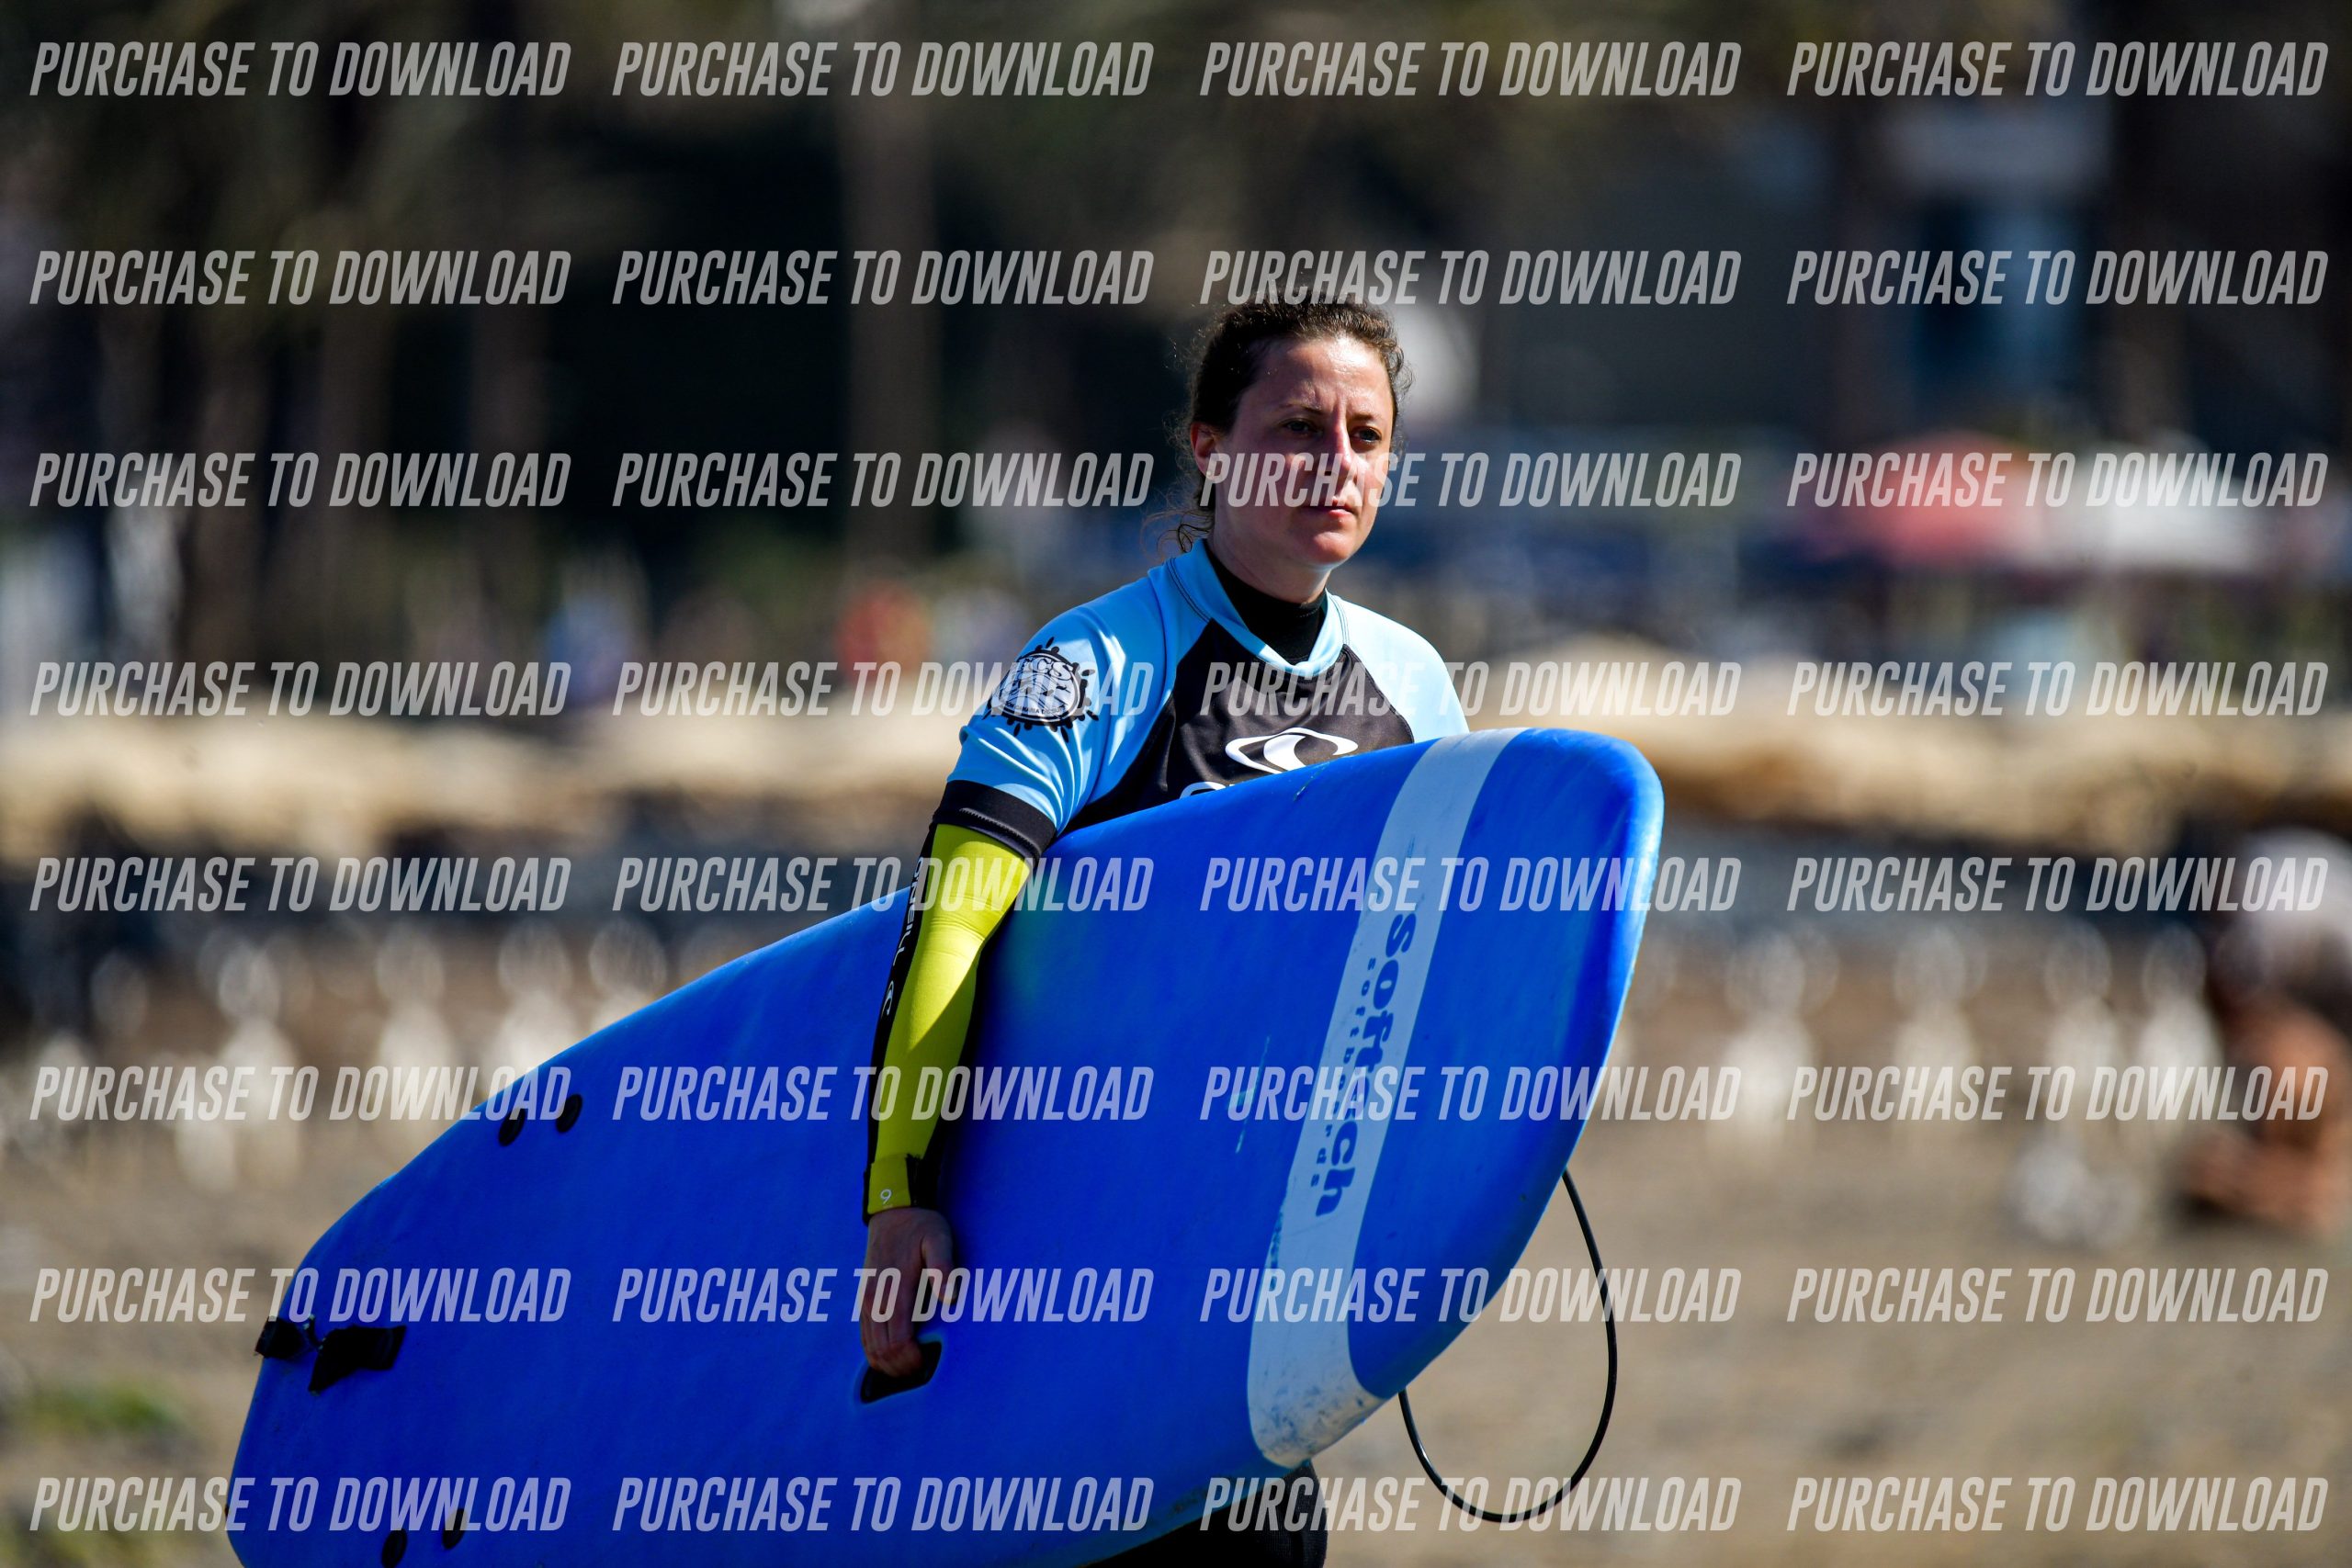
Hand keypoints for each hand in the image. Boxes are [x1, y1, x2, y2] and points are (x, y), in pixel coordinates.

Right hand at [860, 1205, 953, 1376]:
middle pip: (881, 1351)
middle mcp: (875, 1298)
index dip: (912, 1360)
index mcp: (895, 1289)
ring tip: (909, 1368)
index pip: (897, 1342)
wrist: (893, 1209)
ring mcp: (866, 1299)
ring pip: (869, 1347)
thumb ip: (943, 1268)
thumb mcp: (939, 1239)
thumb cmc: (922, 1225)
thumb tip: (950, 1297)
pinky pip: (864, 1336)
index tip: (928, 1363)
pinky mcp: (864, 1298)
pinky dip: (875, 1353)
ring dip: (887, 1364)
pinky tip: (893, 1356)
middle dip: (901, 1368)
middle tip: (922, 1370)